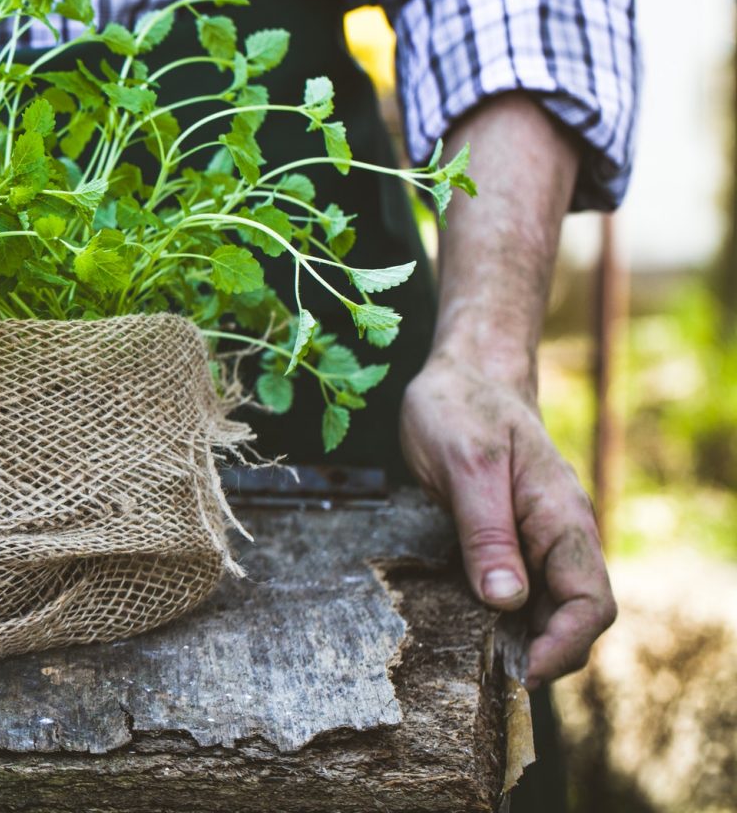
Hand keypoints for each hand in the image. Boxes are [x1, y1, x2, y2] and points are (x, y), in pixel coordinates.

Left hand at [401, 354, 615, 686]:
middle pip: (572, 617)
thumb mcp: (466, 465)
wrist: (462, 372)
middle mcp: (558, 534)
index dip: (561, 646)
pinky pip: (517, 589)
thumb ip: (485, 532)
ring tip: (474, 662)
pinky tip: (465, 628)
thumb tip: (506, 602)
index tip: (520, 672)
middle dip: (540, 654)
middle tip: (488, 678)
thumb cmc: (462, 407)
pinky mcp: (509, 538)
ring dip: (519, 640)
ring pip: (545, 608)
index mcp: (560, 518)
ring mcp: (536, 538)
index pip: (588, 603)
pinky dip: (499, 617)